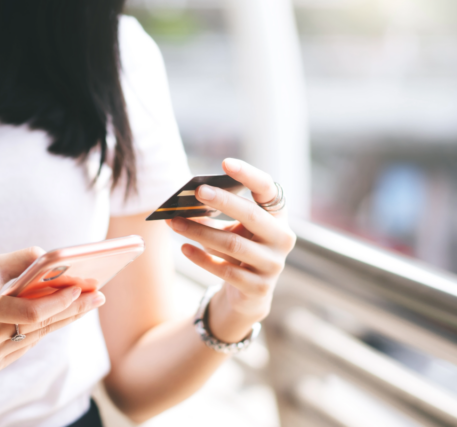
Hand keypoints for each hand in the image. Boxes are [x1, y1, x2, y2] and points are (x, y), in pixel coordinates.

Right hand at [0, 247, 105, 373]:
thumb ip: (18, 261)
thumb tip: (53, 256)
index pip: (29, 312)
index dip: (57, 302)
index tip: (81, 288)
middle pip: (39, 326)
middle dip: (72, 309)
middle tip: (98, 295)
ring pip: (36, 337)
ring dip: (61, 319)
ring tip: (86, 302)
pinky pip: (25, 345)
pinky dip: (40, 330)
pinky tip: (55, 315)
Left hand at [166, 158, 295, 342]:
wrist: (248, 294)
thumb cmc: (237, 250)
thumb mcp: (229, 229)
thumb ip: (213, 215)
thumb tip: (182, 203)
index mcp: (277, 216)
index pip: (268, 189)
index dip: (248, 175)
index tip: (225, 163)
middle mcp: (282, 238)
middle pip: (252, 215)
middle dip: (223, 201)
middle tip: (197, 191)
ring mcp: (273, 264)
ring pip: (233, 244)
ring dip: (201, 232)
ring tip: (174, 223)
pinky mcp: (259, 287)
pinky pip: (226, 271)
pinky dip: (202, 258)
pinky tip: (184, 248)